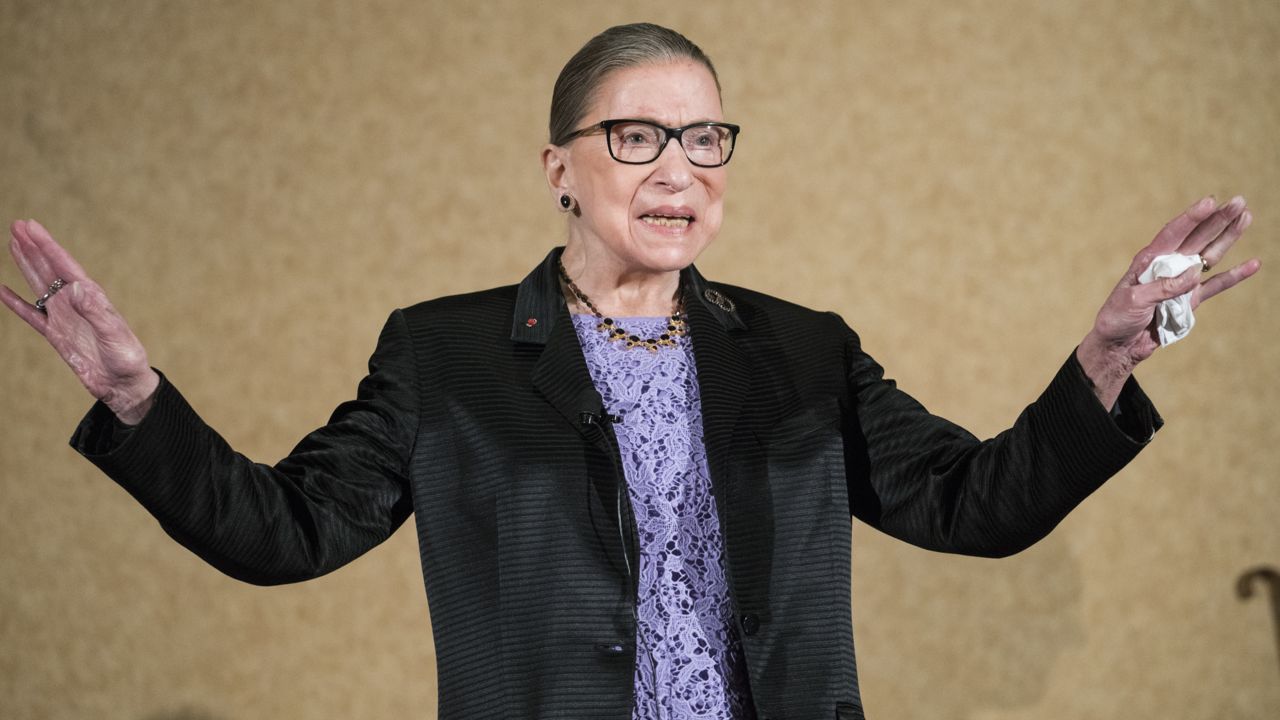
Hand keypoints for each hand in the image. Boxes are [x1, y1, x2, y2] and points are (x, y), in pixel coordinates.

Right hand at [1, 220, 158, 423]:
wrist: (123, 385)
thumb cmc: (127, 359)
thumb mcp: (115, 335)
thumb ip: (96, 312)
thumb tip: (77, 287)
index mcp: (92, 298)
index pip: (65, 266)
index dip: (48, 245)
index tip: (31, 226)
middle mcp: (76, 303)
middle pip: (50, 269)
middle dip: (34, 247)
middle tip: (17, 225)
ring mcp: (64, 318)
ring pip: (39, 285)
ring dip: (26, 264)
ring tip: (13, 243)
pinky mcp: (56, 335)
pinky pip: (31, 315)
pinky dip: (16, 303)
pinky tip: (2, 290)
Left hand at [1077, 196, 1260, 407]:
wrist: (1119, 345)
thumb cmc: (1117, 318)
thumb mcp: (1133, 300)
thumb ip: (1163, 287)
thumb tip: (1194, 273)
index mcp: (1149, 260)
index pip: (1173, 233)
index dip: (1191, 217)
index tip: (1210, 202)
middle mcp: (1168, 265)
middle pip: (1197, 238)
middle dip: (1218, 220)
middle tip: (1239, 201)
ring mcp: (1182, 281)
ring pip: (1210, 255)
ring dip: (1228, 237)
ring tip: (1246, 217)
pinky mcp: (1191, 299)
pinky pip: (1216, 286)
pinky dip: (1234, 276)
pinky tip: (1252, 264)